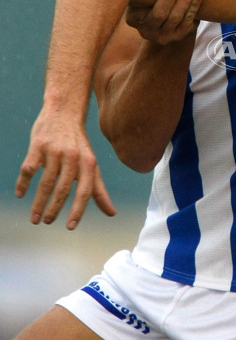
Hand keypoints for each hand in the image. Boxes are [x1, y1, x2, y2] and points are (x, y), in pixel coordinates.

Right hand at [15, 109, 115, 229]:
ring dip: (38, 203)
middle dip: (54, 209)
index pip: (85, 191)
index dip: (78, 210)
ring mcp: (55, 151)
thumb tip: (112, 213)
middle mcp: (73, 157)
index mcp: (89, 163)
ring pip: (45, 182)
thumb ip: (99, 189)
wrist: (64, 112)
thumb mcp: (91, 164)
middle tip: (47, 222)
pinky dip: (23, 183)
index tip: (70, 227)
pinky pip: (28, 168)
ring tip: (35, 218)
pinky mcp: (38, 145)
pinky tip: (20, 194)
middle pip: (63, 189)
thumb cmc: (78, 145)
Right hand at [126, 0, 203, 43]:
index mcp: (133, 19)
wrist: (162, 14)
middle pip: (160, 14)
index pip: (145, 9)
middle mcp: (146, 31)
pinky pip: (188, 23)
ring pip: (176, 18)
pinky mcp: (178, 37)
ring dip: (186, 0)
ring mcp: (163, 37)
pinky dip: (194, 7)